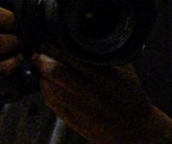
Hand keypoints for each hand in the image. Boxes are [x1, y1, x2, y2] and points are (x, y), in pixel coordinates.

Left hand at [35, 53, 171, 143]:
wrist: (132, 129)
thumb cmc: (131, 98)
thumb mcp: (128, 74)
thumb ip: (110, 58)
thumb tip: (93, 41)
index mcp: (106, 78)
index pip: (74, 59)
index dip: (57, 50)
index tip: (49, 44)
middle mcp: (90, 93)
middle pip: (56, 73)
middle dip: (43, 61)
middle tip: (39, 54)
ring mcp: (79, 108)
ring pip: (50, 88)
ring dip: (42, 76)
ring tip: (42, 68)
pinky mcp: (71, 120)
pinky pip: (51, 103)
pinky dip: (45, 91)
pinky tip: (46, 84)